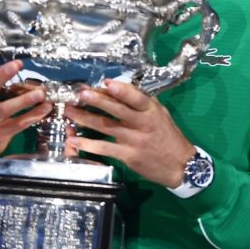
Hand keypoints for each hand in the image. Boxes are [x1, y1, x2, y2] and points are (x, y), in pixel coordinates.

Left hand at [65, 80, 193, 187]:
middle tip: (80, 93)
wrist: (180, 165)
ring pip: (106, 127)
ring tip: (69, 111)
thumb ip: (144, 104)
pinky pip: (105, 148)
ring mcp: (134, 141)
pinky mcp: (127, 156)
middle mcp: (143, 125)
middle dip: (97, 101)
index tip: (107, 82)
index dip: (122, 90)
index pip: (136, 98)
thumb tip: (124, 89)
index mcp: (152, 112)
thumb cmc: (170, 137)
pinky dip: (88, 144)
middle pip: (117, 110)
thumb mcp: (162, 115)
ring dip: (85, 119)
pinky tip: (74, 140)